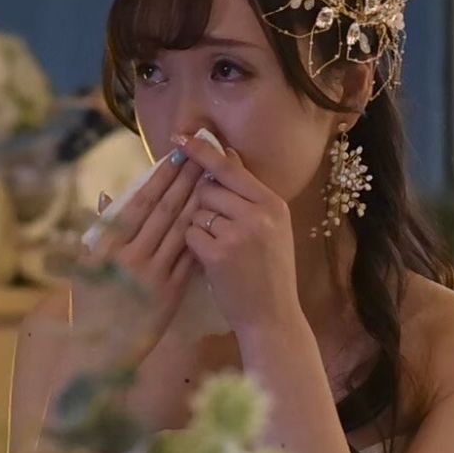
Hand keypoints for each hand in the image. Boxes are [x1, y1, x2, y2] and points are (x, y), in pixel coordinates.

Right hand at [81, 151, 204, 358]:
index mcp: (107, 244)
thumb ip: (99, 229)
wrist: (98, 352)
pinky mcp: (171, 293)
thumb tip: (109, 195)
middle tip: (203, 156)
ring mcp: (152, 275)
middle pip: (166, 210)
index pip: (140, 201)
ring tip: (213, 180)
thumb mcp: (85, 264)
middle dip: (186, 180)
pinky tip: (215, 218)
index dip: (160, 176)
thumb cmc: (89, 305)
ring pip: (182, 230)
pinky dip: (202, 235)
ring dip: (199, 202)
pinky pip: (190, 258)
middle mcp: (130, 256)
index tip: (177, 155)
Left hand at [178, 134, 303, 338]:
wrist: (273, 317)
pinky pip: (191, 234)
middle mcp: (259, 213)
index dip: (202, 151)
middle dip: (204, 207)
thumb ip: (248, 193)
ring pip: (197, 211)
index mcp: (273, 203)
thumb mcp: (270, 227)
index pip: (230, 167)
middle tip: (222, 231)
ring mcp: (240, 232)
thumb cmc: (269, 272)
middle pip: (208, 189)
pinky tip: (212, 261)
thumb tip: (226, 152)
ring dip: (200, 227)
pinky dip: (195, 246)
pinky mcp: (220, 253)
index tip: (180, 135)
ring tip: (222, 249)